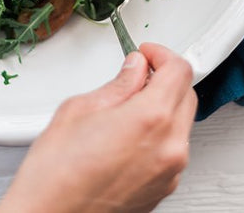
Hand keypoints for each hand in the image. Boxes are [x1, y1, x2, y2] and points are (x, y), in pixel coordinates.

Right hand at [0, 44, 196, 212]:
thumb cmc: (55, 173)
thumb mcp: (80, 109)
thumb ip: (118, 84)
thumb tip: (134, 70)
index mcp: (150, 119)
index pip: (179, 70)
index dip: (162, 55)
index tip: (148, 54)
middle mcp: (169, 147)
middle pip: (187, 96)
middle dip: (166, 79)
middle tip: (139, 74)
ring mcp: (169, 172)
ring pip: (182, 124)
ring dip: (165, 108)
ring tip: (131, 106)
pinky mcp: (164, 189)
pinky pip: (173, 151)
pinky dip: (160, 136)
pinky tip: (131, 134)